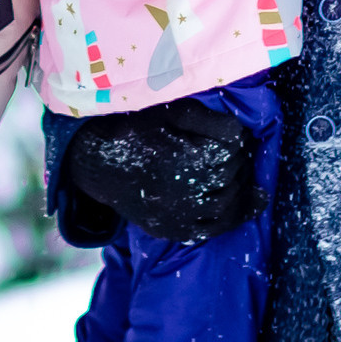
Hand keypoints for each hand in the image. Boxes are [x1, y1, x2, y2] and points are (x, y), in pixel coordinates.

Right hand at [61, 101, 265, 243]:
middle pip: (232, 175)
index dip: (239, 138)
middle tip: (236, 151)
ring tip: (238, 173)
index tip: (234, 133)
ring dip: (239, 187)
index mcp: (187, 157)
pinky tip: (240, 204)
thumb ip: (210, 119)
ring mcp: (179, 215)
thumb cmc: (138, 129)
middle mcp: (185, 190)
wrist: (99, 162)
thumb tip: (241, 134)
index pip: (232, 148)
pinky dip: (230, 217)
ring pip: (227, 204)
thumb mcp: (173, 112)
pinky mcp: (173, 229)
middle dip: (239, 161)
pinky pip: (211, 229)